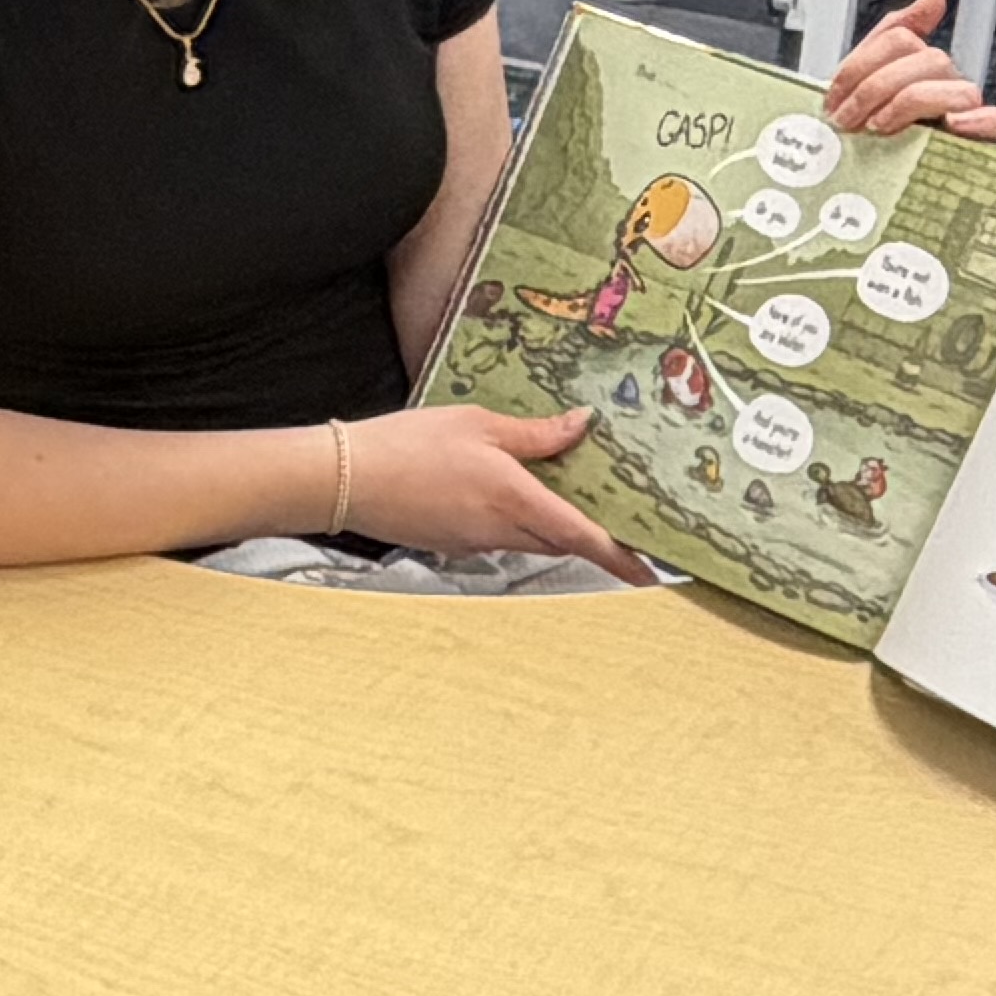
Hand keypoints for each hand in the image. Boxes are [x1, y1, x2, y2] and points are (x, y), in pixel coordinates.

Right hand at [338, 402, 643, 579]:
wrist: (346, 479)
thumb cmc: (408, 445)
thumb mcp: (479, 423)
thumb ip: (535, 433)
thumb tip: (581, 425)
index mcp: (515, 499)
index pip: (582, 535)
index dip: (621, 557)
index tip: (650, 572)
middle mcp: (500, 531)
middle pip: (562, 541)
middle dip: (590, 535)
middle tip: (617, 518)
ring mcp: (476, 543)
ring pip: (531, 539)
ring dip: (550, 522)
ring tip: (559, 491)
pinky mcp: (454, 543)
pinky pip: (499, 536)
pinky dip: (514, 520)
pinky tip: (502, 491)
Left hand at [816, 0, 995, 146]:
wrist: (890, 220)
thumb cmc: (880, 161)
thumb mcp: (867, 105)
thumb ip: (887, 45)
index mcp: (917, 77)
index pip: (900, 39)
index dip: (861, 64)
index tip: (833, 100)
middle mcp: (945, 92)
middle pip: (927, 58)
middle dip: (877, 85)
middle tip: (848, 122)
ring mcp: (968, 120)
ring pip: (956, 87)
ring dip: (910, 102)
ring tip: (880, 131)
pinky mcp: (988, 150)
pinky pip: (995, 123)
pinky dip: (975, 121)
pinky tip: (950, 126)